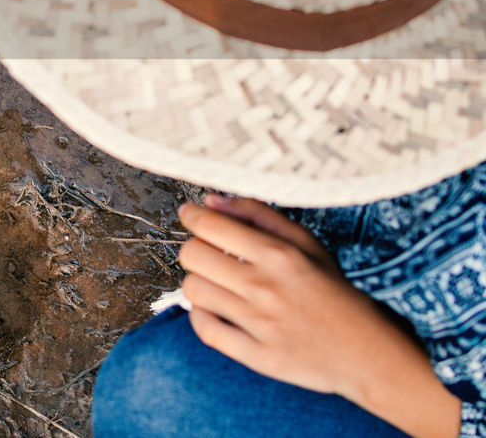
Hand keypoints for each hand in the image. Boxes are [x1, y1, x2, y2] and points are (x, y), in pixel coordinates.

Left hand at [178, 195, 460, 436]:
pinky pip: (205, 329)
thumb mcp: (306, 244)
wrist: (367, 352)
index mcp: (279, 255)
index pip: (211, 226)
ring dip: (200, 283)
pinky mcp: (258, 356)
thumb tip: (212, 202)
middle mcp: (266, 287)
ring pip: (194, 290)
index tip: (190, 215)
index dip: (192, 216)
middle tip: (209, 253)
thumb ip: (258, 215)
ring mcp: (261, 324)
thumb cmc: (332, 291)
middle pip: (193, 256)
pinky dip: (203, 317)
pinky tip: (218, 310)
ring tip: (218, 284)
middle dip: (196, 249)